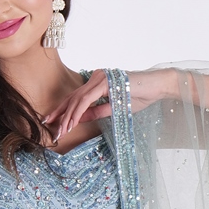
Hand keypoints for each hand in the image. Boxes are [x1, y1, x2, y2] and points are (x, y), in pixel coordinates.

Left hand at [43, 68, 175, 142]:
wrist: (157, 86)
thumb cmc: (140, 96)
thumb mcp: (114, 108)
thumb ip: (96, 112)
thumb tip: (80, 119)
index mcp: (97, 82)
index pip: (75, 97)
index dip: (62, 110)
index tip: (53, 123)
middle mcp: (96, 77)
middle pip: (72, 97)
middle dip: (60, 114)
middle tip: (51, 129)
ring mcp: (100, 77)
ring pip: (77, 99)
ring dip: (68, 117)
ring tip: (61, 131)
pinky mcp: (105, 82)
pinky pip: (87, 99)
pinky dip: (78, 112)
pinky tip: (72, 122)